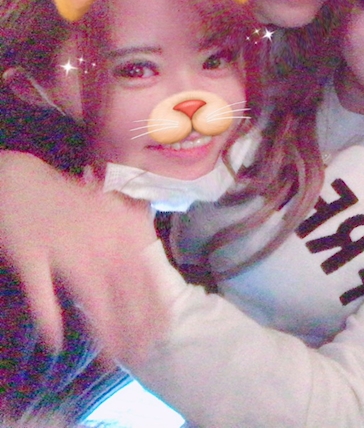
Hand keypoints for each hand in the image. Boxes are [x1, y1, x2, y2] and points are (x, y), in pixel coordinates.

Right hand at [0, 151, 165, 362]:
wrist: (21, 181)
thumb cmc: (69, 201)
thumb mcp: (112, 213)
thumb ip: (134, 238)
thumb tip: (155, 270)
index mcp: (120, 230)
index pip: (146, 275)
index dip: (155, 306)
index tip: (164, 332)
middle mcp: (99, 240)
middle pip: (123, 291)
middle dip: (134, 327)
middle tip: (140, 356)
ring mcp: (64, 247)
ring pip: (91, 296)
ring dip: (103, 330)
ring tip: (110, 360)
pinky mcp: (30, 254)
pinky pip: (40, 290)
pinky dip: (48, 317)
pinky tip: (56, 341)